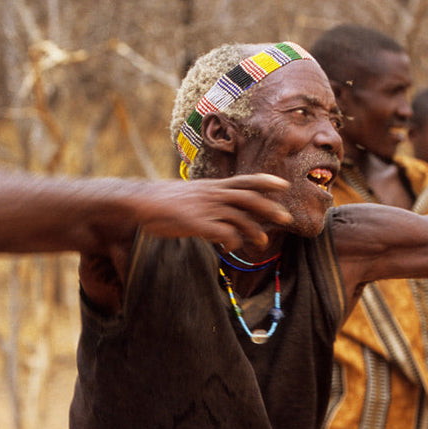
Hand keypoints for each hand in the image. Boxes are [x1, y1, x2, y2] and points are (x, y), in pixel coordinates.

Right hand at [133, 174, 292, 250]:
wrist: (141, 201)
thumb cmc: (165, 200)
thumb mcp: (193, 193)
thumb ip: (210, 198)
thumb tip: (223, 210)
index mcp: (213, 185)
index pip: (245, 180)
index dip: (265, 181)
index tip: (284, 185)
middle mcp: (212, 194)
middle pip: (248, 198)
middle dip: (269, 208)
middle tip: (287, 219)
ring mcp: (205, 208)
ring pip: (238, 217)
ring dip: (253, 231)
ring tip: (262, 242)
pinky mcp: (195, 223)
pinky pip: (221, 233)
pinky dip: (230, 242)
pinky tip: (230, 248)